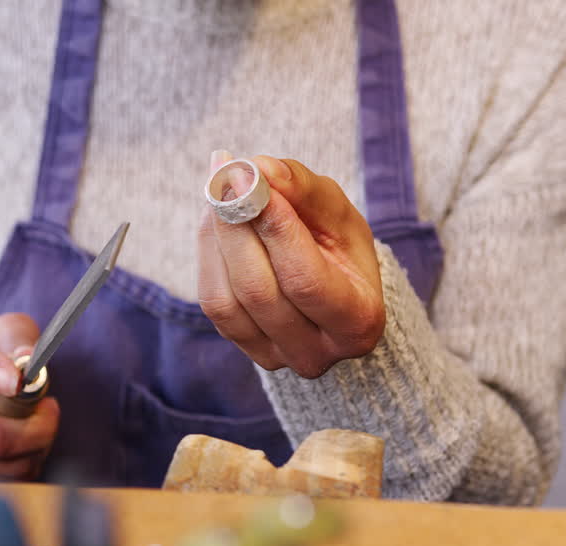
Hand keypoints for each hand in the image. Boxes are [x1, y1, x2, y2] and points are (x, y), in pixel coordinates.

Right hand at [0, 313, 59, 480]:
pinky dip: (26, 465)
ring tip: (34, 425)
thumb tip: (25, 360)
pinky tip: (21, 446)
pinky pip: (4, 482)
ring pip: (5, 464)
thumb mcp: (9, 333)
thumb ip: (19, 338)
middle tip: (50, 409)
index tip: (18, 383)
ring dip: (36, 446)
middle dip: (35, 428)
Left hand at [198, 151, 385, 378]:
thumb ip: (303, 189)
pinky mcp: (245, 351)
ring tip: (220, 191)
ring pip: (226, 301)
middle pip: (259, 291)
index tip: (253, 179)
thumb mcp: (337, 214)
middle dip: (237, 228)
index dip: (275, 229)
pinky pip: (213, 303)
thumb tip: (260, 168)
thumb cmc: (341, 248)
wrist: (334, 291)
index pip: (305, 279)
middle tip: (225, 177)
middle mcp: (316, 353)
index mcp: (357, 321)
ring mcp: (276, 358)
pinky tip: (215, 221)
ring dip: (217, 238)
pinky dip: (208, 255)